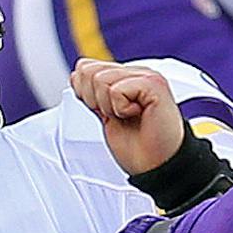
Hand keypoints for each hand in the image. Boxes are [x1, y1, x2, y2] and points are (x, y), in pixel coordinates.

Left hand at [69, 59, 186, 175]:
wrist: (155, 165)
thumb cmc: (137, 146)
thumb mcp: (104, 113)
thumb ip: (92, 91)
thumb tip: (77, 73)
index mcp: (125, 77)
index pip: (86, 68)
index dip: (85, 94)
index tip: (106, 112)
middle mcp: (136, 73)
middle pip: (89, 71)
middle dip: (94, 99)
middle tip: (117, 115)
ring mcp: (146, 76)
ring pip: (100, 79)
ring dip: (108, 106)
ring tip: (128, 116)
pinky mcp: (154, 84)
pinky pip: (116, 90)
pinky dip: (120, 109)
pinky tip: (137, 114)